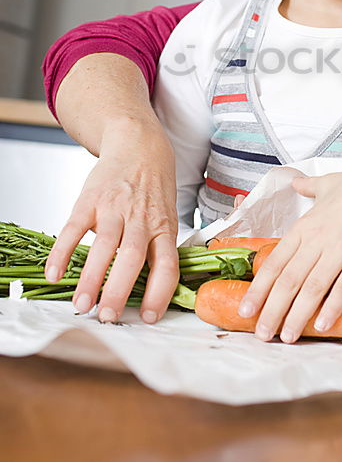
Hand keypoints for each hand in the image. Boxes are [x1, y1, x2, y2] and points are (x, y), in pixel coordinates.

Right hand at [45, 117, 179, 323]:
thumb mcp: (165, 217)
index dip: (160, 292)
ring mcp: (115, 208)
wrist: (139, 145)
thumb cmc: (153, 189)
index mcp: (163, 228)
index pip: (167, 265)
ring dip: (91, 278)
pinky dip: (63, 251)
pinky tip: (54, 273)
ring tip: (82, 305)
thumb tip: (150, 292)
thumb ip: (157, 248)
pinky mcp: (90, 199)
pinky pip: (74, 228)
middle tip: (108, 316)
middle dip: (119, 290)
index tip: (148, 316)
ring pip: (105, 246)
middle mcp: (140, 219)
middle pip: (132, 258)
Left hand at [237, 169, 341, 342]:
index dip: (258, 289)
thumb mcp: (327, 184)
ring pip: (312, 289)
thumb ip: (308, 187)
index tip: (246, 309)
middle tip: (261, 334)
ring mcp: (339, 250)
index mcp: (303, 227)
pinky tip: (322, 325)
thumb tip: (296, 183)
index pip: (273, 263)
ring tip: (286, 337)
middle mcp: (316, 241)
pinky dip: (331, 308)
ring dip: (297, 316)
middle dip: (272, 311)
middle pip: (288, 281)